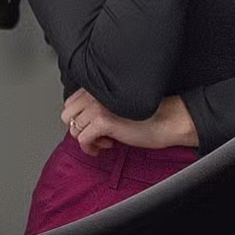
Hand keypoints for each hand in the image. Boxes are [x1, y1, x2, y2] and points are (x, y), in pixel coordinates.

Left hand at [59, 89, 195, 155]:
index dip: (79, 118)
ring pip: (74, 129)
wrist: (167, 119)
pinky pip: (83, 139)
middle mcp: (95, 94)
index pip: (70, 103)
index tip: (92, 125)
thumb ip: (99, 105)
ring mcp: (98, 107)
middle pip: (67, 115)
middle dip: (79, 128)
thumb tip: (81, 121)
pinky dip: (92, 147)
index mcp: (98, 87)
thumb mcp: (118, 104)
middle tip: (95, 134)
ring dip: (87, 139)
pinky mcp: (103, 121)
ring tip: (104, 140)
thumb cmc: (147, 113)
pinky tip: (108, 145)